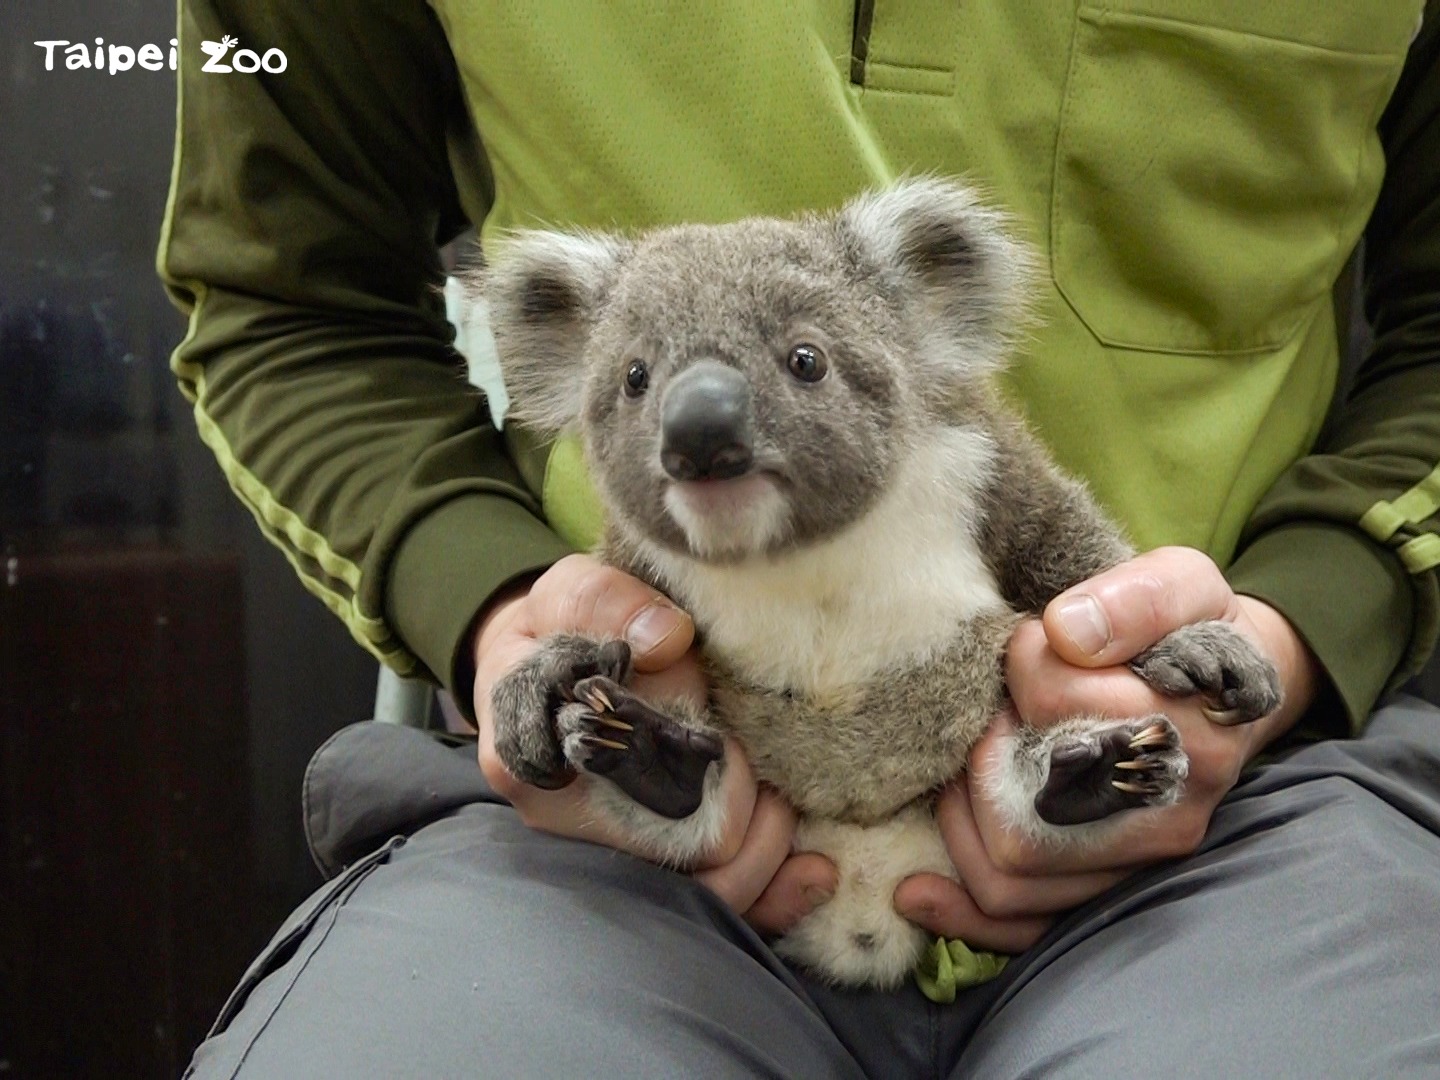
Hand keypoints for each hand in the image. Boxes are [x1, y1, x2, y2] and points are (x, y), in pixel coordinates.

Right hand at [471, 553, 833, 931]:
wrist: (544, 660)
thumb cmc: (559, 628)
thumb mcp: (568, 593)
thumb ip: (607, 602)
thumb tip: (668, 639)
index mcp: (532, 760)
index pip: (626, 794)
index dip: (697, 772)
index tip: (727, 737)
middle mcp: (565, 824)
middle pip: (678, 861)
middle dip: (746, 817)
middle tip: (769, 765)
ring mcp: (609, 852)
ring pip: (701, 894)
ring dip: (764, 852)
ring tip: (788, 804)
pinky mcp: (651, 864)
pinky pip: (715, 904)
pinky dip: (774, 893)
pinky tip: (815, 872)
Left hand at [895, 546, 1319, 951]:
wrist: (1227, 694)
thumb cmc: (1193, 633)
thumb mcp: (1182, 585)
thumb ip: (1132, 598)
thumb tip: (1066, 631)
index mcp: (1191, 730)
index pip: (1057, 698)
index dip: (1022, 663)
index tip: (1029, 645)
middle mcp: (1169, 813)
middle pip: (1025, 807)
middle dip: (979, 754)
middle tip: (990, 714)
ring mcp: (1136, 861)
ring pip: (1013, 873)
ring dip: (961, 819)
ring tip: (963, 770)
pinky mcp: (1106, 889)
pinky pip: (1027, 925)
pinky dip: (963, 912)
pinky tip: (916, 891)